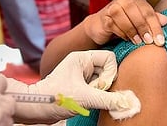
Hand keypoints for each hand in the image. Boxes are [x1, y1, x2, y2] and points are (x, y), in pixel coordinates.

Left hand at [8, 50, 139, 123]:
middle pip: (108, 69)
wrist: (38, 108)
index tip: (101, 86)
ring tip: (87, 97)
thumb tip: (128, 103)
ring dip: (100, 91)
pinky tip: (87, 101)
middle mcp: (82, 63)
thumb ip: (109, 100)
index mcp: (82, 57)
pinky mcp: (81, 85)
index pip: (109, 58)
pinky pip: (97, 87)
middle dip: (104, 84)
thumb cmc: (56, 97)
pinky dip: (96, 95)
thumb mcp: (86, 98)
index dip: (110, 73)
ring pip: (103, 79)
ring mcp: (81, 74)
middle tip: (93, 93)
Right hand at [84, 0, 166, 45]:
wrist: (102, 28)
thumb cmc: (124, 25)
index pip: (148, 10)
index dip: (155, 26)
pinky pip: (112, 24)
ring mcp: (111, 7)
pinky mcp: (103, 17)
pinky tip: (126, 39)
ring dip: (131, 30)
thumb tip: (166, 20)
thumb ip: (153, 20)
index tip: (160, 40)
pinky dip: (121, 33)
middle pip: (135, 10)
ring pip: (121, 15)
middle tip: (149, 41)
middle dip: (144, 27)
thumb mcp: (140, 23)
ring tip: (137, 42)